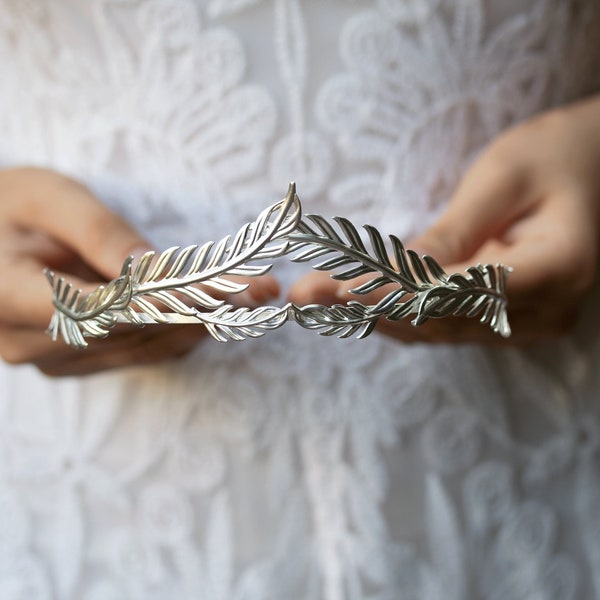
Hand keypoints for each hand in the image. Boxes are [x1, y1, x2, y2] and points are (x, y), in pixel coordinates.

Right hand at [0, 167, 278, 374]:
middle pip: (132, 331)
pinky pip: (133, 354)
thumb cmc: (5, 204)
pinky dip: (176, 334)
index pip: (103, 306)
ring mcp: (50, 359)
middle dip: (202, 309)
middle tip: (261, 291)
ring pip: (140, 348)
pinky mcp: (71, 361)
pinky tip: (212, 316)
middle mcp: (26, 342)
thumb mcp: (46, 196)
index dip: (169, 300)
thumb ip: (97, 231)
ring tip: (251, 299)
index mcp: (3, 295)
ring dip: (199, 324)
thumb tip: (154, 270)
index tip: (228, 290)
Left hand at [289, 96, 599, 343]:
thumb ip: (452, 233)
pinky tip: (348, 304)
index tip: (338, 289)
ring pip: (435, 328)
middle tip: (304, 295)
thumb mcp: (502, 179)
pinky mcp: (503, 322)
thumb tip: (393, 277)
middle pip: (441, 318)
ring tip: (312, 300)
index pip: (462, 291)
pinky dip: (394, 312)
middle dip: (368, 305)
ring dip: (371, 313)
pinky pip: (441, 324)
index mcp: (558, 267)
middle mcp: (545, 311)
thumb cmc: (550, 158)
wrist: (587, 170)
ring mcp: (525, 324)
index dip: (397, 293)